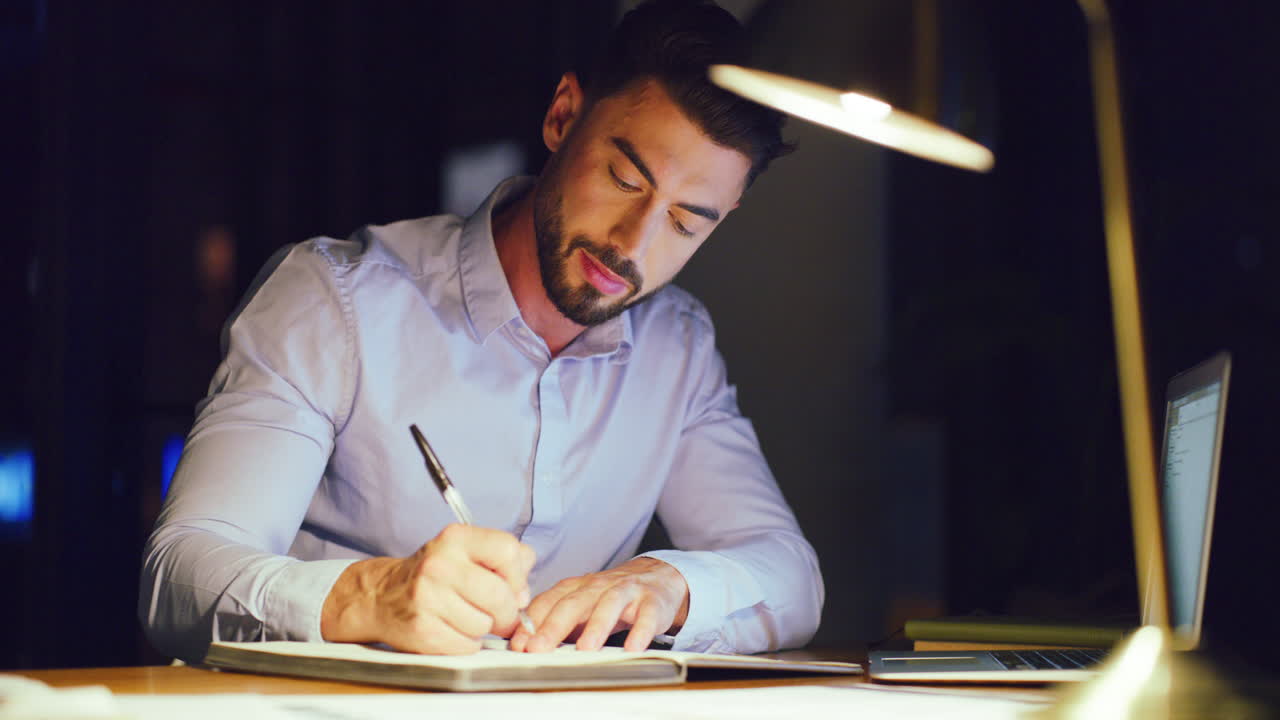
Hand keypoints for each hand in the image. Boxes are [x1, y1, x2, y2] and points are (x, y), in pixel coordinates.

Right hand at [321, 523, 535, 653]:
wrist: (381, 596)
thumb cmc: (434, 575)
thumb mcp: (466, 551)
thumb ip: (506, 559)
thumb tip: (524, 590)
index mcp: (455, 539)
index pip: (508, 550)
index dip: (518, 575)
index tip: (512, 587)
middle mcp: (439, 564)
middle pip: (501, 595)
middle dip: (506, 611)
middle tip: (497, 612)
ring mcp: (428, 598)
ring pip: (485, 624)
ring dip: (483, 627)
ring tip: (465, 616)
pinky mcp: (422, 630)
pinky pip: (468, 645)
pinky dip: (466, 643)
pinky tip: (452, 629)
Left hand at [509, 557, 688, 652]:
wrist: (657, 577)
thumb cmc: (611, 597)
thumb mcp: (581, 605)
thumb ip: (556, 621)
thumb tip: (523, 644)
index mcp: (576, 587)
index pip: (549, 602)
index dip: (531, 623)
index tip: (518, 644)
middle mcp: (598, 586)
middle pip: (574, 602)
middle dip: (554, 626)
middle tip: (538, 648)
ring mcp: (626, 591)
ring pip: (609, 604)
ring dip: (596, 626)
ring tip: (585, 648)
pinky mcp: (651, 602)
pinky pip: (646, 616)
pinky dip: (640, 631)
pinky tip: (632, 647)